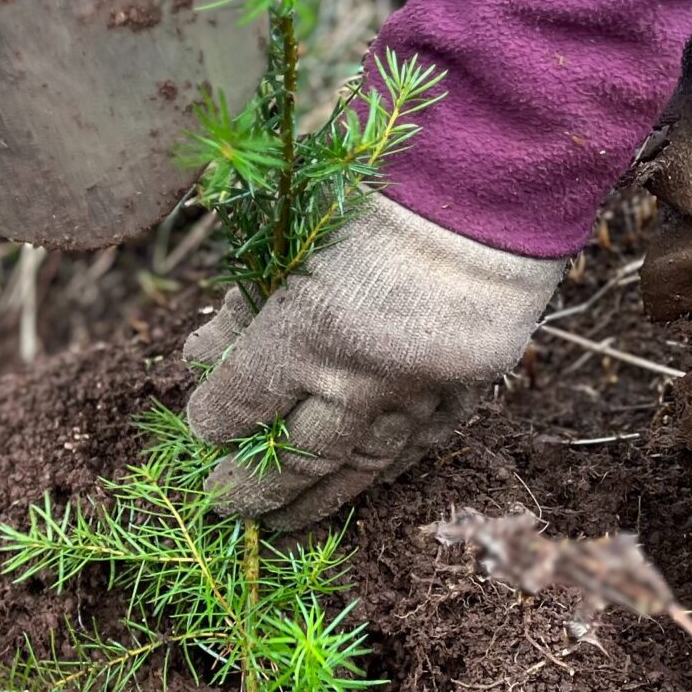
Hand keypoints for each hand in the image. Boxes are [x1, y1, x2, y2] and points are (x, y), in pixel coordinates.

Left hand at [183, 192, 566, 530]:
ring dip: (321, 497)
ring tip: (286, 522)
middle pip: (302, 454)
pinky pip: (423, 444)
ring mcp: (427, 386)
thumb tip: (198, 357)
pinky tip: (361, 482)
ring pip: (366, 465)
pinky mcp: (475, 384)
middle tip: (226, 505)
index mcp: (312, 327)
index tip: (201, 433)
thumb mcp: (287, 236)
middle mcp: (369, 373)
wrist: (492, 170)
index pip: (246, 400)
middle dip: (258, 486)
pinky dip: (388, 466)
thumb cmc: (374, 183)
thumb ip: (242, 305)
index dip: (216, 420)